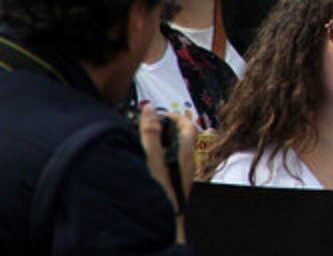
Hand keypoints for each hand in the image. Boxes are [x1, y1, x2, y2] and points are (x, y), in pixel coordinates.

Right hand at [138, 105, 195, 220]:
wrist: (166, 224)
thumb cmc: (161, 193)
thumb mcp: (152, 158)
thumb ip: (150, 133)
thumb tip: (150, 109)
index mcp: (185, 152)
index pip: (188, 124)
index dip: (174, 116)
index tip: (157, 114)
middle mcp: (187, 161)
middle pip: (182, 136)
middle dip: (167, 127)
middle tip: (149, 125)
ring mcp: (182, 172)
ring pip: (176, 149)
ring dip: (162, 141)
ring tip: (145, 141)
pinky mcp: (175, 182)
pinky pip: (170, 162)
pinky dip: (160, 155)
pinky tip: (146, 161)